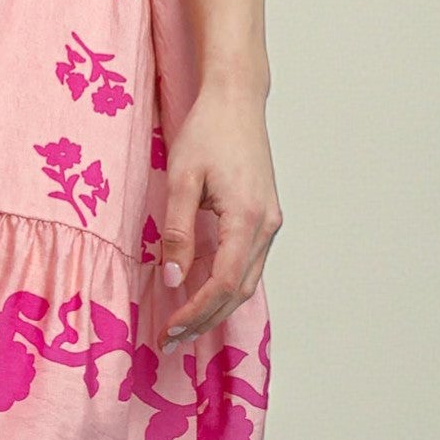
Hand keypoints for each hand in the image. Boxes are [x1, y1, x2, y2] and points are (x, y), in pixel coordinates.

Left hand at [158, 72, 282, 349]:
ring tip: (183, 325)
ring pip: (248, 281)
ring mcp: (270, 222)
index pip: (224, 283)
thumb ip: (178, 231)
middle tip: (169, 340)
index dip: (196, 312)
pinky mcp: (265, 216)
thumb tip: (174, 279)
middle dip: (205, 320)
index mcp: (248, 218)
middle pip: (240, 291)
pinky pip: (249, 263)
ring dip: (217, 307)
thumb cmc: (207, 131)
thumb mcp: (183, 178)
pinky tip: (203, 292)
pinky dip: (227, 285)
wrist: (237, 99)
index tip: (168, 329)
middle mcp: (267, 226)